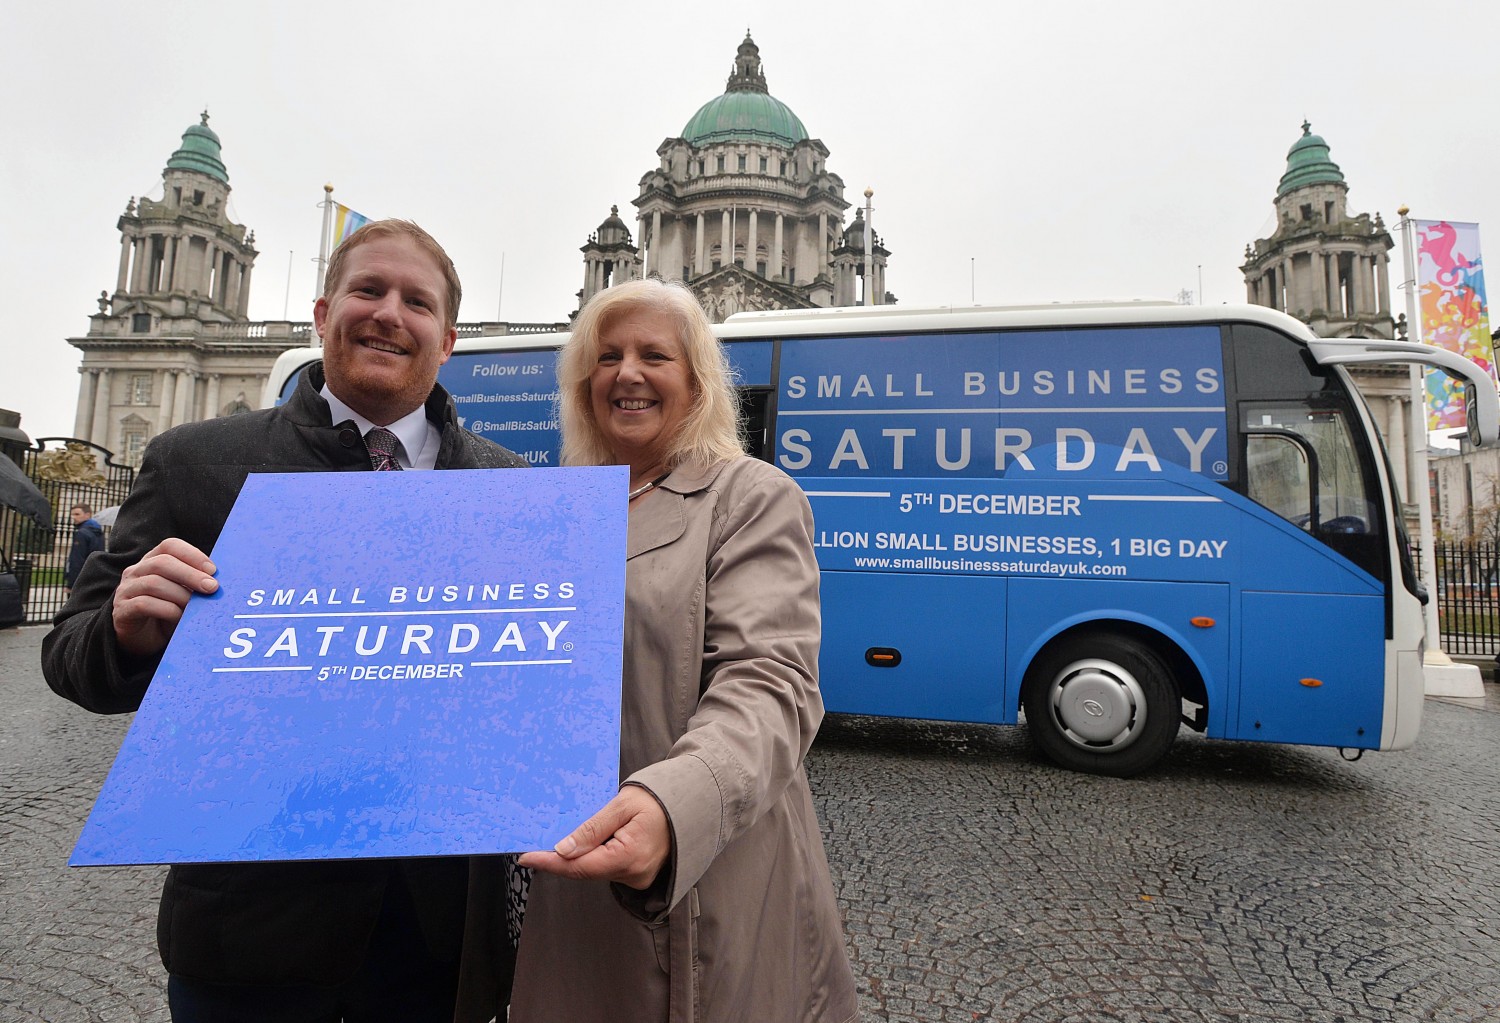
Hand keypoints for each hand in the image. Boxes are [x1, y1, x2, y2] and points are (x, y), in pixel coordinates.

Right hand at [111, 538, 217, 656]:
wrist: (141, 640)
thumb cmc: (166, 613)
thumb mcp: (183, 594)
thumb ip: (195, 584)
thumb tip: (219, 581)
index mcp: (152, 561)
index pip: (170, 546)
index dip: (192, 554)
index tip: (213, 570)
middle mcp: (135, 572)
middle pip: (162, 562)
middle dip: (191, 574)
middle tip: (212, 587)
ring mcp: (126, 590)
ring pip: (153, 583)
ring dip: (180, 594)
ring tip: (196, 606)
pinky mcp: (122, 610)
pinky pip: (144, 604)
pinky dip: (167, 610)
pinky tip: (179, 618)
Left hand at [518, 785, 670, 889]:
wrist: (691, 805)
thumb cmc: (658, 799)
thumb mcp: (622, 805)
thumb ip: (592, 828)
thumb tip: (563, 850)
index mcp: (629, 856)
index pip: (579, 866)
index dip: (550, 863)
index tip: (525, 857)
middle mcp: (634, 874)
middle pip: (586, 870)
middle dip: (561, 858)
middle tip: (537, 844)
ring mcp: (638, 878)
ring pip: (596, 870)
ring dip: (579, 856)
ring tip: (568, 836)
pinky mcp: (639, 876)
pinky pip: (608, 867)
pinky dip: (595, 856)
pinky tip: (590, 842)